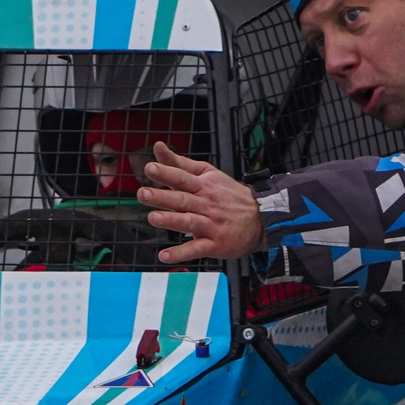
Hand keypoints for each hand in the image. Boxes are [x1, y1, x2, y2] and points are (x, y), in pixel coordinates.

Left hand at [138, 143, 264, 263]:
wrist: (261, 219)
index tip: (150, 168)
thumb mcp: (208, 174)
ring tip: (154, 218)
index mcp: (203, 186)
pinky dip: (181, 253)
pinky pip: (196, 249)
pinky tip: (165, 256)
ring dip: (171, 220)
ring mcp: (211, 225)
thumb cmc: (230, 196)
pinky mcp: (214, 244)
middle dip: (163, 197)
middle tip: (143, 194)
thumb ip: (180, 163)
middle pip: (182, 199)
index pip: (182, 177)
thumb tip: (158, 148)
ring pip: (189, 222)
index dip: (166, 173)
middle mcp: (206, 204)